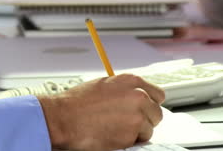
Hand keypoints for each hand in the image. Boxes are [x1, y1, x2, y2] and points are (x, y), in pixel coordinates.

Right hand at [39, 74, 164, 150]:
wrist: (64, 117)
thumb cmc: (79, 101)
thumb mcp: (105, 84)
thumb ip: (126, 89)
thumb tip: (136, 97)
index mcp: (132, 81)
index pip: (158, 94)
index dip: (151, 103)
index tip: (145, 108)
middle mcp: (138, 96)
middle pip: (157, 113)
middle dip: (146, 119)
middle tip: (131, 121)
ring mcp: (136, 117)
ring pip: (149, 130)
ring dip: (137, 132)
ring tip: (117, 128)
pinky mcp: (130, 136)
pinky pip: (137, 142)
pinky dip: (128, 142)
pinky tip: (113, 134)